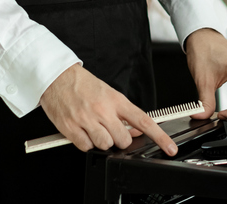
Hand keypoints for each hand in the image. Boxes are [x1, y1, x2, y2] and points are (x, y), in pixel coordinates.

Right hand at [39, 63, 177, 155]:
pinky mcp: (71, 129)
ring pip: (106, 145)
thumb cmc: (83, 84)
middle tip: (110, 129)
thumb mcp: (109, 93)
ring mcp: (86, 121)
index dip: (160, 137)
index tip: (170, 147)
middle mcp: (103, 111)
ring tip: (95, 128)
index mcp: (116, 100)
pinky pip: (86, 147)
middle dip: (120, 139)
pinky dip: (86, 143)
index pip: (143, 121)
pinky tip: (83, 130)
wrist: (57, 77)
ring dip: (102, 141)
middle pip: (124, 140)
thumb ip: (123, 112)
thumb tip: (137, 128)